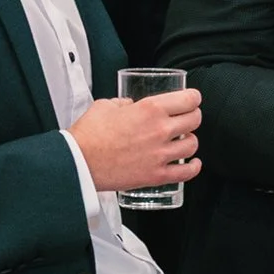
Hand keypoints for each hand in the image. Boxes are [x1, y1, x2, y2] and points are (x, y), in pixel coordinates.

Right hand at [68, 89, 201, 192]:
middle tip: (187, 118)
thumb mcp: (106, 105)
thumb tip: (129, 105)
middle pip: (195, 120)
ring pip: (193, 145)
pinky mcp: (156, 175)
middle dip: (193, 117)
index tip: (192, 99)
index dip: (193, 98)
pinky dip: (193, 167)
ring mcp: (160, 154)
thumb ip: (123, 102)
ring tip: (183, 141)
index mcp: (150, 108)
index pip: (189, 99)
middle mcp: (160, 130)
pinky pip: (186, 172)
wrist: (78, 161)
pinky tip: (192, 163)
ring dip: (190, 141)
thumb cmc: (88, 135)